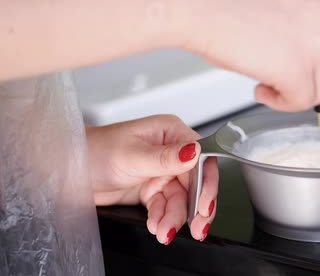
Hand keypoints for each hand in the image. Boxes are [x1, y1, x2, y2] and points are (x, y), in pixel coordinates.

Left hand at [86, 115, 217, 244]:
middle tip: (197, 226)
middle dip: (194, 207)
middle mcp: (170, 152)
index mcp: (171, 133)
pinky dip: (164, 220)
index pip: (202, 158)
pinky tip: (157, 226)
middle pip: (196, 182)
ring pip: (181, 200)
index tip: (205, 204)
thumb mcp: (132, 155)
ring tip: (164, 231)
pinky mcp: (151, 190)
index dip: (207, 183)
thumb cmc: (93, 150)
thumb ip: (165, 158)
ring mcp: (162, 172)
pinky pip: (166, 208)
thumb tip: (195, 152)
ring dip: (175, 218)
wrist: (67, 171)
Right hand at [183, 0, 319, 111]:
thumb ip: (312, 25)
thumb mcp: (287, 2)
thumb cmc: (229, 4)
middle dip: (316, 80)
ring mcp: (315, 43)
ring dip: (296, 94)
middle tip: (289, 77)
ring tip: (270, 83)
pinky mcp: (297, 69)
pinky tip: (262, 88)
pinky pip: (302, 103)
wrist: (199, 5)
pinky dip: (282, 103)